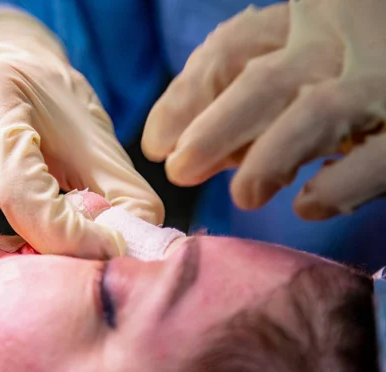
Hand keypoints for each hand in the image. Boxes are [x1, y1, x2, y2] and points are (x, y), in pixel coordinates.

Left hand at [143, 0, 385, 219]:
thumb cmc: (345, 80)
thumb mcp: (292, 74)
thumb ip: (241, 104)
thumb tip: (177, 147)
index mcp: (305, 19)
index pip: (233, 49)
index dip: (187, 97)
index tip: (155, 145)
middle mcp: (343, 38)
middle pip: (266, 82)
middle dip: (215, 131)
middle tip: (181, 171)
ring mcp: (383, 80)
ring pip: (317, 112)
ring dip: (269, 159)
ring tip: (243, 196)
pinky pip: (380, 158)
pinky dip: (341, 185)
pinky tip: (308, 205)